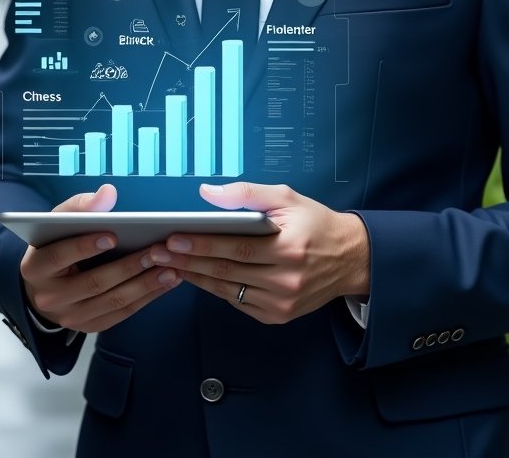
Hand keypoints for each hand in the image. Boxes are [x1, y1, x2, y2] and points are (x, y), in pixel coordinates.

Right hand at [19, 183, 180, 333]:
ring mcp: (70, 316)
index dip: (84, 246)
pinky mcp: (90, 326)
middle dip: (127, 266)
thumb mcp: (59, 221)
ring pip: (112, 302)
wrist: (45, 285)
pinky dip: (147, 297)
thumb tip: (107, 193)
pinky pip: (121, 313)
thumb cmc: (57, 244)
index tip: (112, 235)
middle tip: (155, 250)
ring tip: (170, 267)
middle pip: (93, 283)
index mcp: (36, 268)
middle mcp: (49, 298)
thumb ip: (80, 206)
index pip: (58, 257)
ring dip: (144, 284)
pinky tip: (167, 281)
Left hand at [149, 182, 369, 324]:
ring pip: (228, 290)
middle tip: (158, 252)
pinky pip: (238, 302)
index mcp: (289, 247)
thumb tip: (208, 193)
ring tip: (169, 264)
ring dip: (196, 276)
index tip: (173, 238)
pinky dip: (216, 289)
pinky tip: (197, 275)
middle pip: (226, 271)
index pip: (236, 247)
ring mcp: (281, 302)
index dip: (202, 244)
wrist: (350, 258)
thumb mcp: (287, 197)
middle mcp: (286, 279)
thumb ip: (247, 194)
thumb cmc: (316, 223)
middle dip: (188, 260)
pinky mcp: (278, 315)